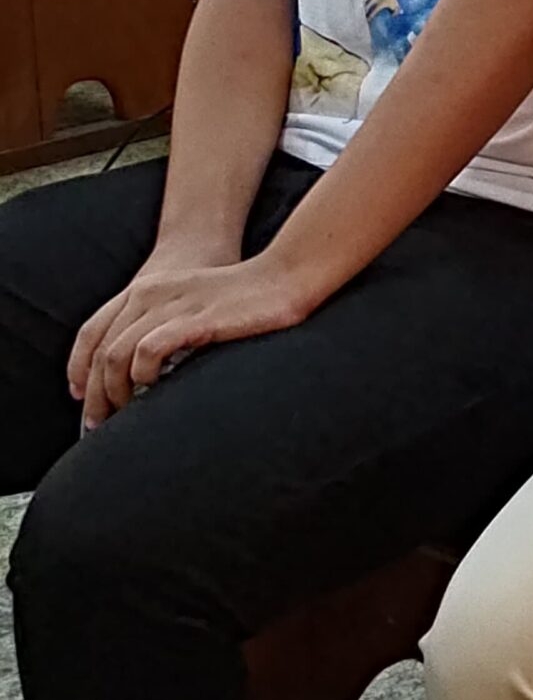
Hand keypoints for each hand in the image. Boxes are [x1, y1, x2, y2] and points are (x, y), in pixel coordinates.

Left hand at [69, 253, 324, 428]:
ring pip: (116, 355)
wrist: (285, 276)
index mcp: (145, 289)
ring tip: (125, 413)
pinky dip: (142, 375)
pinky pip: (148, 351)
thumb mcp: (191, 303)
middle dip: (95, 393)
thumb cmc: (246, 298)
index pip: (91, 333)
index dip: (79, 370)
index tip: (83, 399)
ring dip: (115, 391)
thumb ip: (164, 325)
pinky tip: (154, 387)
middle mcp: (149, 294)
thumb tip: (143, 369)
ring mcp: (171, 305)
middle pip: (100, 350)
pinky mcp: (194, 319)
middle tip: (100, 423)